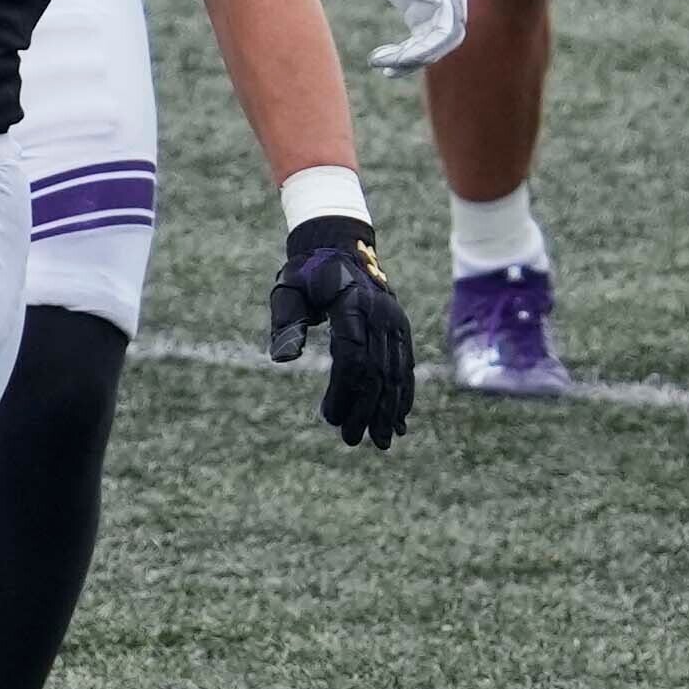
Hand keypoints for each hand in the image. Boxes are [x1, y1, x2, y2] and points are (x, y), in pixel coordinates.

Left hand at [267, 212, 413, 447]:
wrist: (340, 247)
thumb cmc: (308, 273)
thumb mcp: (289, 290)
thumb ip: (286, 323)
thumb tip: (282, 358)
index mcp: (353, 304)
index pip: (353, 355)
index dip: (343, 391)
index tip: (328, 417)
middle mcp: (381, 314)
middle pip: (377, 371)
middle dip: (366, 409)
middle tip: (350, 439)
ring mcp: (395, 322)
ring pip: (396, 373)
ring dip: (389, 410)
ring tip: (380, 442)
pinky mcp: (401, 330)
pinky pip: (406, 366)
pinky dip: (404, 395)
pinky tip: (399, 423)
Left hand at [315, 0, 467, 76]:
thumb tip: (430, 0)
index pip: (449, 26)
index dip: (428, 47)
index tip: (403, 57)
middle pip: (443, 40)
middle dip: (418, 57)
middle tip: (387, 64)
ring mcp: (437, 1)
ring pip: (433, 44)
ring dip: (410, 59)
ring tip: (382, 65)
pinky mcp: (420, 7)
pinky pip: (420, 39)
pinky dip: (406, 53)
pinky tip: (385, 63)